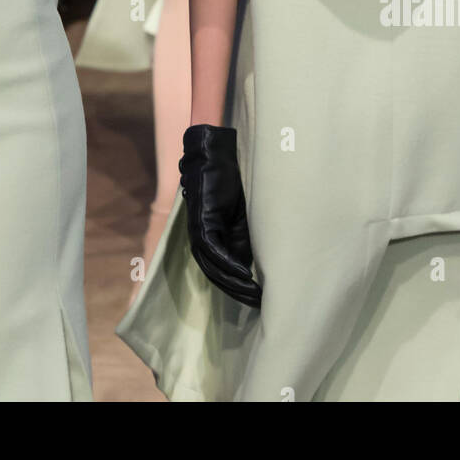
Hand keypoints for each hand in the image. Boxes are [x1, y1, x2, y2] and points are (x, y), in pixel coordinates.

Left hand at [179, 124, 261, 307]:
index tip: (259, 300)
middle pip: (216, 275)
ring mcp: (200, 230)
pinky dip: (228, 264)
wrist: (220, 154)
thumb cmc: (235, 182)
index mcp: (213, 237)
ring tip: (255, 296)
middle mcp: (202, 237)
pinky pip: (213, 250)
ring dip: (234, 283)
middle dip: (237, 291)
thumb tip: (256, 266)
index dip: (239, 288)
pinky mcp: (201, 221)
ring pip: (213, 267)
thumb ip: (245, 239)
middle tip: (259, 305)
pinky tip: (245, 275)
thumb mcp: (244, 216)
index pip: (222, 271)